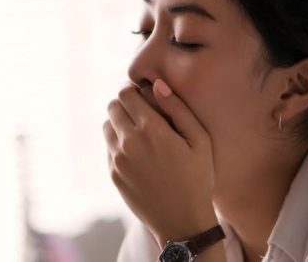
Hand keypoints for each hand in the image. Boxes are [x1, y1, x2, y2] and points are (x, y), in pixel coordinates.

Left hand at [104, 79, 217, 243]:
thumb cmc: (197, 179)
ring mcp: (118, 160)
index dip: (134, 91)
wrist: (183, 222)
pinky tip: (138, 153)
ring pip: (107, 126)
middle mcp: (129, 142)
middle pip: (113, 107)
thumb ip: (178, 109)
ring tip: (140, 132)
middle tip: (142, 112)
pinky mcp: (113, 174)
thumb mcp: (200, 141)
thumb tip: (156, 85)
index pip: (126, 94)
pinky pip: (109, 148)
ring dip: (119, 123)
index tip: (144, 96)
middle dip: (125, 104)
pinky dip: (118, 143)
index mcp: (152, 130)